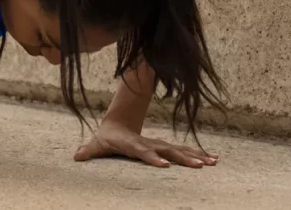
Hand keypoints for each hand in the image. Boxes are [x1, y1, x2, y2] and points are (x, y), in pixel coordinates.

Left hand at [73, 118, 218, 167]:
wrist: (118, 124)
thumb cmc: (107, 138)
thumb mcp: (97, 143)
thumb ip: (88, 150)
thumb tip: (76, 155)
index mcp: (133, 144)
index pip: (143, 151)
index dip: (152, 157)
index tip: (164, 165)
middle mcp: (149, 143)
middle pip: (167, 151)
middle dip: (182, 158)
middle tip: (198, 166)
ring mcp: (159, 144)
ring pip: (179, 150)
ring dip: (195, 156)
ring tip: (212, 162)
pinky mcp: (165, 147)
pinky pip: (183, 151)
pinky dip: (198, 154)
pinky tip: (214, 159)